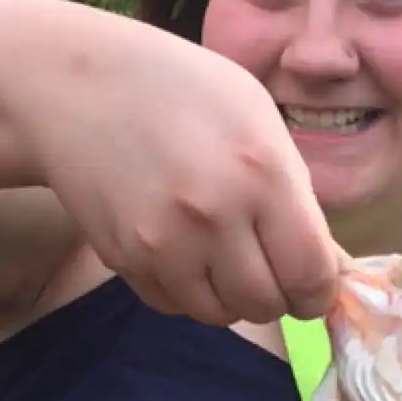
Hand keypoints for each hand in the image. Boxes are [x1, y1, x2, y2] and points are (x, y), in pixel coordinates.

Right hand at [26, 6, 341, 326]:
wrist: (74, 86)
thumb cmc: (181, 90)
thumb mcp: (258, 119)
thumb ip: (296, 194)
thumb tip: (327, 267)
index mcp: (262, 174)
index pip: (310, 274)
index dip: (319, 292)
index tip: (314, 287)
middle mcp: (214, 216)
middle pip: (266, 305)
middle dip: (276, 295)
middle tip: (267, 267)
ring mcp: (163, 244)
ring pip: (219, 314)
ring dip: (230, 297)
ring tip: (223, 256)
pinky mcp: (125, 260)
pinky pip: (174, 305)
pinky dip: (187, 291)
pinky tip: (182, 250)